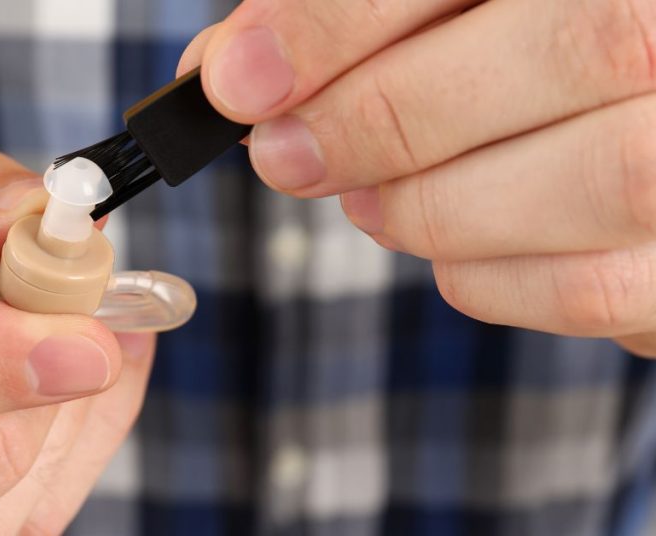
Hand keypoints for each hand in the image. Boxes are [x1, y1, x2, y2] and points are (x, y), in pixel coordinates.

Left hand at [182, 0, 655, 354]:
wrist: (626, 127)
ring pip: (599, 176)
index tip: (238, 80)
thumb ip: (349, 22)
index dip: (342, 21)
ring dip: (435, 204)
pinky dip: (485, 275)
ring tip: (366, 198)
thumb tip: (229, 70)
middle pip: (573, 48)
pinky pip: (596, 285)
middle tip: (284, 155)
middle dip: (385, 116)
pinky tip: (447, 248)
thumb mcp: (443, 14)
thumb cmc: (517, 63)